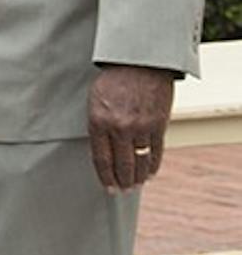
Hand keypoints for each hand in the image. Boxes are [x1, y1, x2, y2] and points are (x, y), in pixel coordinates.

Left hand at [88, 64, 174, 191]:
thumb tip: (102, 150)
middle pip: (121, 165)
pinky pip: (156, 152)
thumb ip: (98, 125)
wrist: (139, 63)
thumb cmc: (113, 80)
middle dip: (122, 182)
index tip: (107, 188)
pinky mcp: (158, 125)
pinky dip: (153, 166)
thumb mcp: (95, 100)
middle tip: (122, 191)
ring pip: (140, 162)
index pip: (101, 159)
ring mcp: (140, 127)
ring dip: (138, 177)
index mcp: (98, 121)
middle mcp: (118, 127)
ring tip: (135, 186)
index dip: (105, 177)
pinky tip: (149, 173)